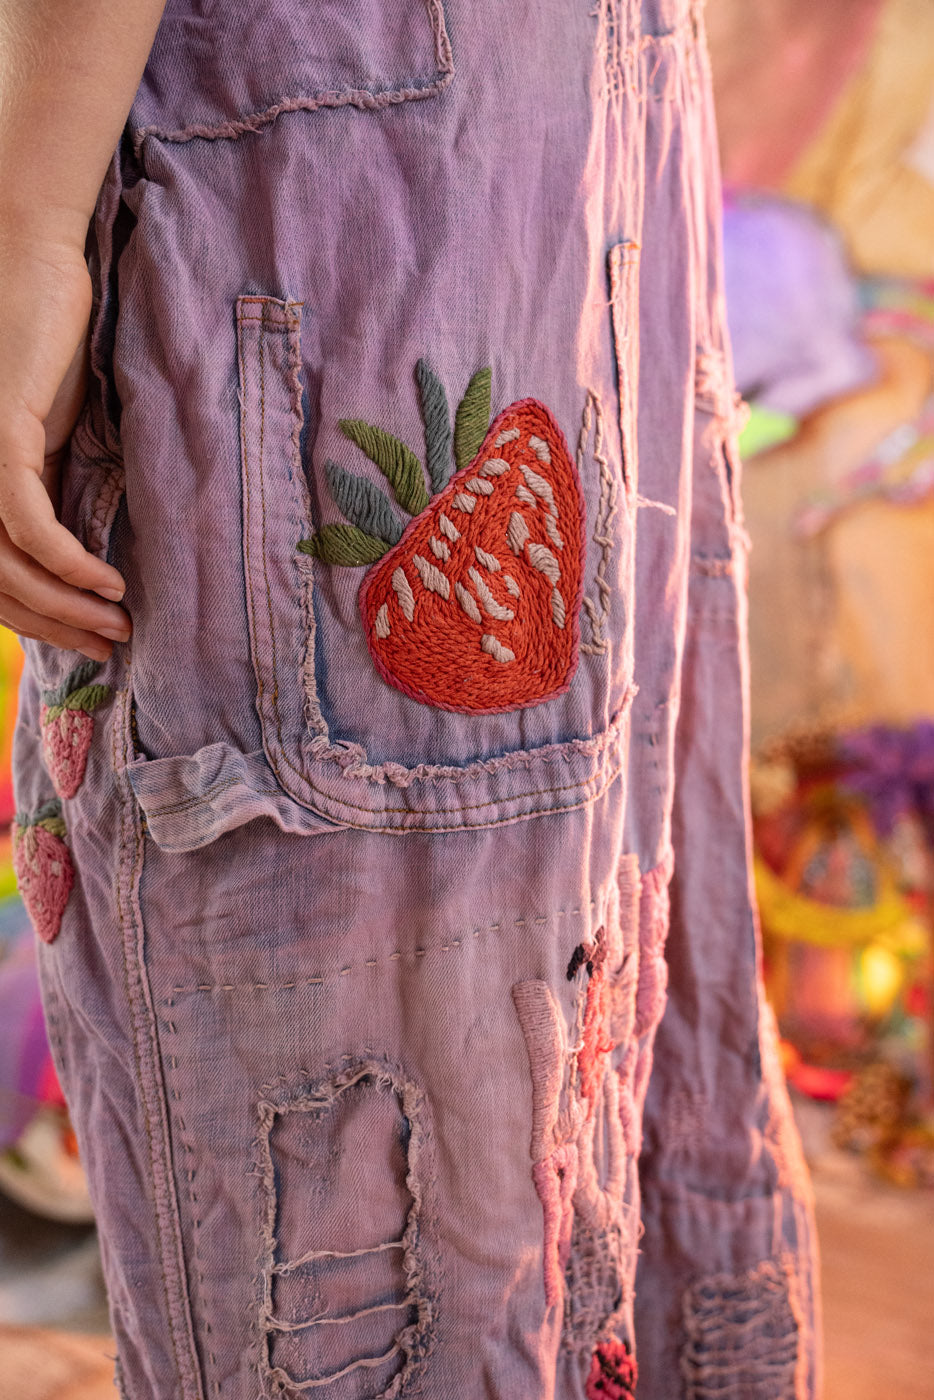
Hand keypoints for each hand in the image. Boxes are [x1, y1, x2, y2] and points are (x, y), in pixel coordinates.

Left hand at [0, 231, 130, 662]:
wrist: (30, 264)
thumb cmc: (36, 344)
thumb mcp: (42, 437)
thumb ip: (47, 491)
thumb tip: (78, 561)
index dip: (38, 621)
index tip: (88, 644)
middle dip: (54, 628)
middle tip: (110, 651)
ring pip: (8, 569)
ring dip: (66, 609)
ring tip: (118, 627)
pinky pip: (29, 526)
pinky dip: (68, 564)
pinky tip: (108, 584)